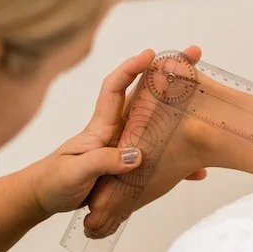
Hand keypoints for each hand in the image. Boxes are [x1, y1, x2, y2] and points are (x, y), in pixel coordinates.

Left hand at [27, 48, 206, 217]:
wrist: (46, 196)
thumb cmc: (54, 180)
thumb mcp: (76, 172)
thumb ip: (103, 161)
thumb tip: (137, 155)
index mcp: (101, 127)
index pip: (114, 88)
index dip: (130, 68)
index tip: (150, 55)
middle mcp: (116, 130)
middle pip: (144, 96)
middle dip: (167, 74)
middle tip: (192, 58)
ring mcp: (123, 145)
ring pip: (157, 122)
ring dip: (180, 112)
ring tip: (207, 102)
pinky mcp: (128, 163)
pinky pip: (158, 156)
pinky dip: (177, 161)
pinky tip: (196, 170)